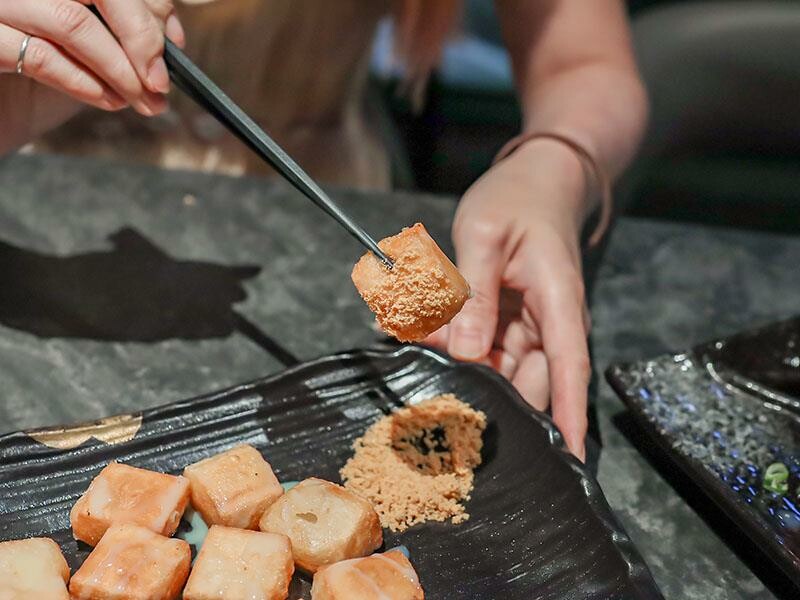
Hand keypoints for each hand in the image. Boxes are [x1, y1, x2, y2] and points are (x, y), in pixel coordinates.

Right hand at [0, 0, 184, 114]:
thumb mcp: (94, 45)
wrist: (2, 105)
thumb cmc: (45, 69)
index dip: (151, 8)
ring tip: (141, 100)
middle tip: (159, 82)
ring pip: (73, 23)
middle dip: (139, 38)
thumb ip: (127, 32)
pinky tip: (109, 100)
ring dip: (119, 70)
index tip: (174, 47)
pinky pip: (43, 57)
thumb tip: (172, 39)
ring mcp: (2, 4)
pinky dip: (85, 83)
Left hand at [425, 138, 592, 460]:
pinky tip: (416, 326)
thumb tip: (467, 354)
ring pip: (492, 366)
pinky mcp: (507, 322)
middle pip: (523, 380)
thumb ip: (474, 295)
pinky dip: (449, 341)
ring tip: (414, 330)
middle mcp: (549, 324)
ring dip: (454, 359)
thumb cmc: (517, 199)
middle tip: (433, 385)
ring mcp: (528, 326)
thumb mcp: (486, 238)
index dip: (566, 419)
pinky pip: (478, 346)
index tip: (565, 463)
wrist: (535, 181)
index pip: (568, 372)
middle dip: (479, 388)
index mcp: (558, 304)